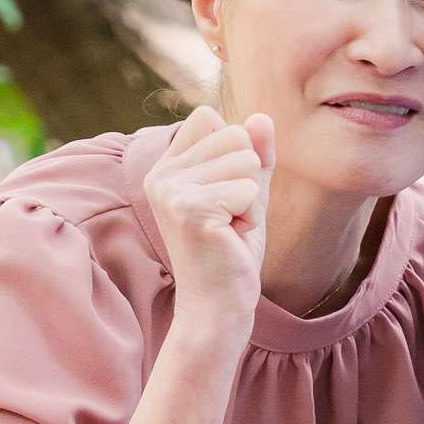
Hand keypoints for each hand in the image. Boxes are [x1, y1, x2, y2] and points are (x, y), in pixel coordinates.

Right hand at [145, 106, 275, 314]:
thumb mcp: (247, 194)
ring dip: (251, 201)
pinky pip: (249, 189)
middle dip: (248, 181)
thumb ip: (255, 155)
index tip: (224, 197)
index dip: (236, 153)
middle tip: (229, 219)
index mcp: (167, 166)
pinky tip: (229, 239)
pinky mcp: (190, 209)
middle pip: (235, 136)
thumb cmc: (231, 252)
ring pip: (246, 162)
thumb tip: (262, 117)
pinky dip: (251, 217)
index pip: (211, 118)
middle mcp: (161, 174)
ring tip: (228, 229)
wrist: (218, 307)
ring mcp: (172, 190)